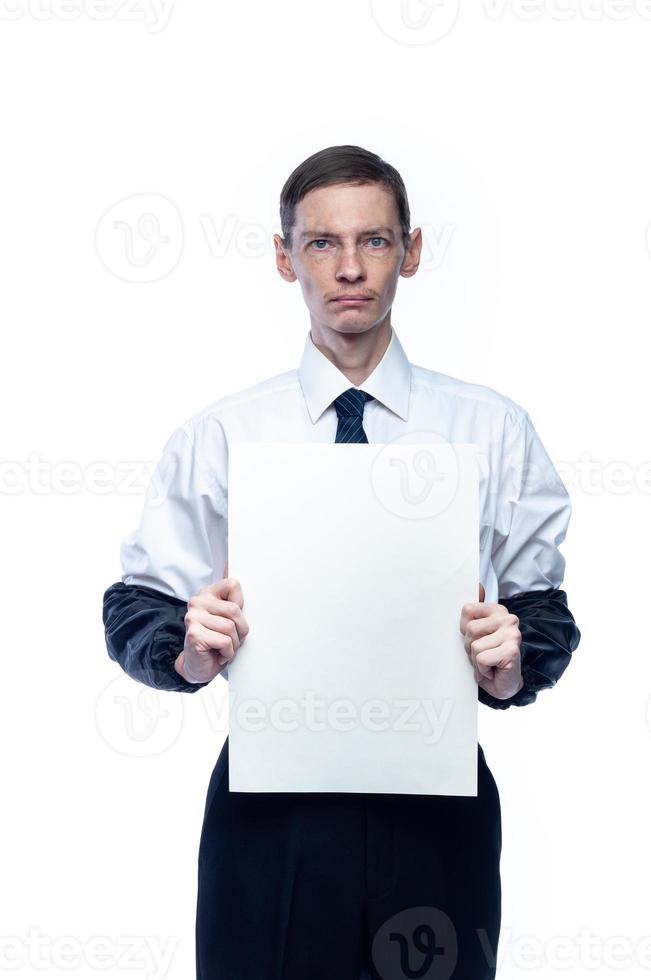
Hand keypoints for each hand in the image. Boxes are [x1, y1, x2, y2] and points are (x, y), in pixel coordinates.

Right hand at [175, 562, 249, 683]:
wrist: (197, 666)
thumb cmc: (215, 641)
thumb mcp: (228, 617)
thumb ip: (231, 596)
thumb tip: (230, 565)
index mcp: (207, 594)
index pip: (234, 584)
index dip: (240, 606)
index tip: (233, 618)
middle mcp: (197, 602)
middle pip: (235, 609)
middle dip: (240, 630)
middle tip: (231, 639)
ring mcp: (193, 617)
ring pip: (231, 627)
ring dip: (233, 644)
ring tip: (224, 647)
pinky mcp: (194, 634)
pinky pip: (225, 641)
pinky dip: (227, 653)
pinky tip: (218, 654)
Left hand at [459, 583, 523, 699]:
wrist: (505, 684)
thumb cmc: (490, 658)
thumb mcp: (476, 634)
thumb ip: (474, 614)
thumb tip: (477, 586)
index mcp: (498, 611)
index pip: (467, 609)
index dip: (464, 629)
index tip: (476, 638)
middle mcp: (508, 619)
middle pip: (469, 630)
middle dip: (470, 647)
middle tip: (483, 654)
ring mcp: (512, 634)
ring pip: (474, 646)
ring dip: (476, 660)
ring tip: (488, 662)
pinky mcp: (511, 650)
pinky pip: (481, 659)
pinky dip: (482, 670)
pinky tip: (493, 669)